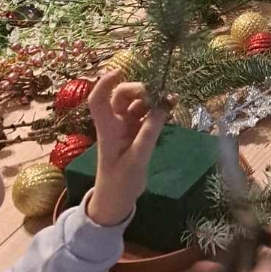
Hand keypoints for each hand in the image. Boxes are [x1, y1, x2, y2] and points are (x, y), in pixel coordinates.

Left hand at [86, 71, 169, 226]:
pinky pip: (147, 115)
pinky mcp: (137, 133)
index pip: (98, 100)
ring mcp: (126, 127)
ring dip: (152, 98)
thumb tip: (162, 106)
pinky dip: (158, 109)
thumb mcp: (136, 159)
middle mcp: (115, 123)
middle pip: (120, 96)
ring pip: (136, 103)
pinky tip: (171, 106)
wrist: (117, 201)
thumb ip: (149, 132)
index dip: (104, 83)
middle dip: (138, 89)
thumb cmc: (120, 182)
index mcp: (107, 128)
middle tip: (157, 94)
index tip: (120, 71)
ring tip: (171, 98)